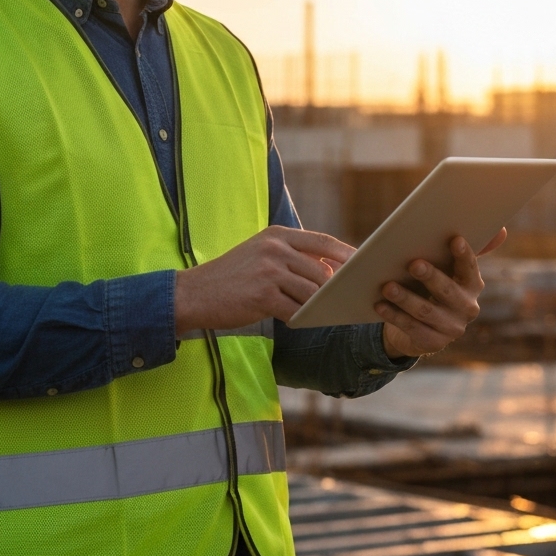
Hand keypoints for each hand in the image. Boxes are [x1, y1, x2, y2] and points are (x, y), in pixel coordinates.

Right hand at [175, 225, 354, 334]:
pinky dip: (299, 317)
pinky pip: (295, 310)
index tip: (362, 265)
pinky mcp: (263, 295)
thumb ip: (291, 257)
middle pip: (321, 269)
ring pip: (311, 291)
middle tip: (343, 299)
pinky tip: (295, 320)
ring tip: (319, 313)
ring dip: (317, 305)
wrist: (194, 293)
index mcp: (276, 234)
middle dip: (333, 287)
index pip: (322, 241)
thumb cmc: (232, 276)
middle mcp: (275, 248)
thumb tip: (329, 271)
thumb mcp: (260, 253)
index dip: (345, 253)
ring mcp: (269, 271)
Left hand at [378, 228, 506, 358]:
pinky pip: (411, 328)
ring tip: (387, 286)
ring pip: (425, 310)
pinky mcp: (433, 342)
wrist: (421, 326)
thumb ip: (465, 251)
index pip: (469, 269)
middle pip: (447, 291)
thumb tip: (501, 229)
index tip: (454, 239)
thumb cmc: (434, 286)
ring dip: (405, 298)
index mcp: (472, 285)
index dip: (463, 255)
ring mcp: (451, 327)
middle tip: (413, 263)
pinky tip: (379, 305)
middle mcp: (467, 308)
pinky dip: (394, 315)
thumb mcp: (448, 269)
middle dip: (430, 276)